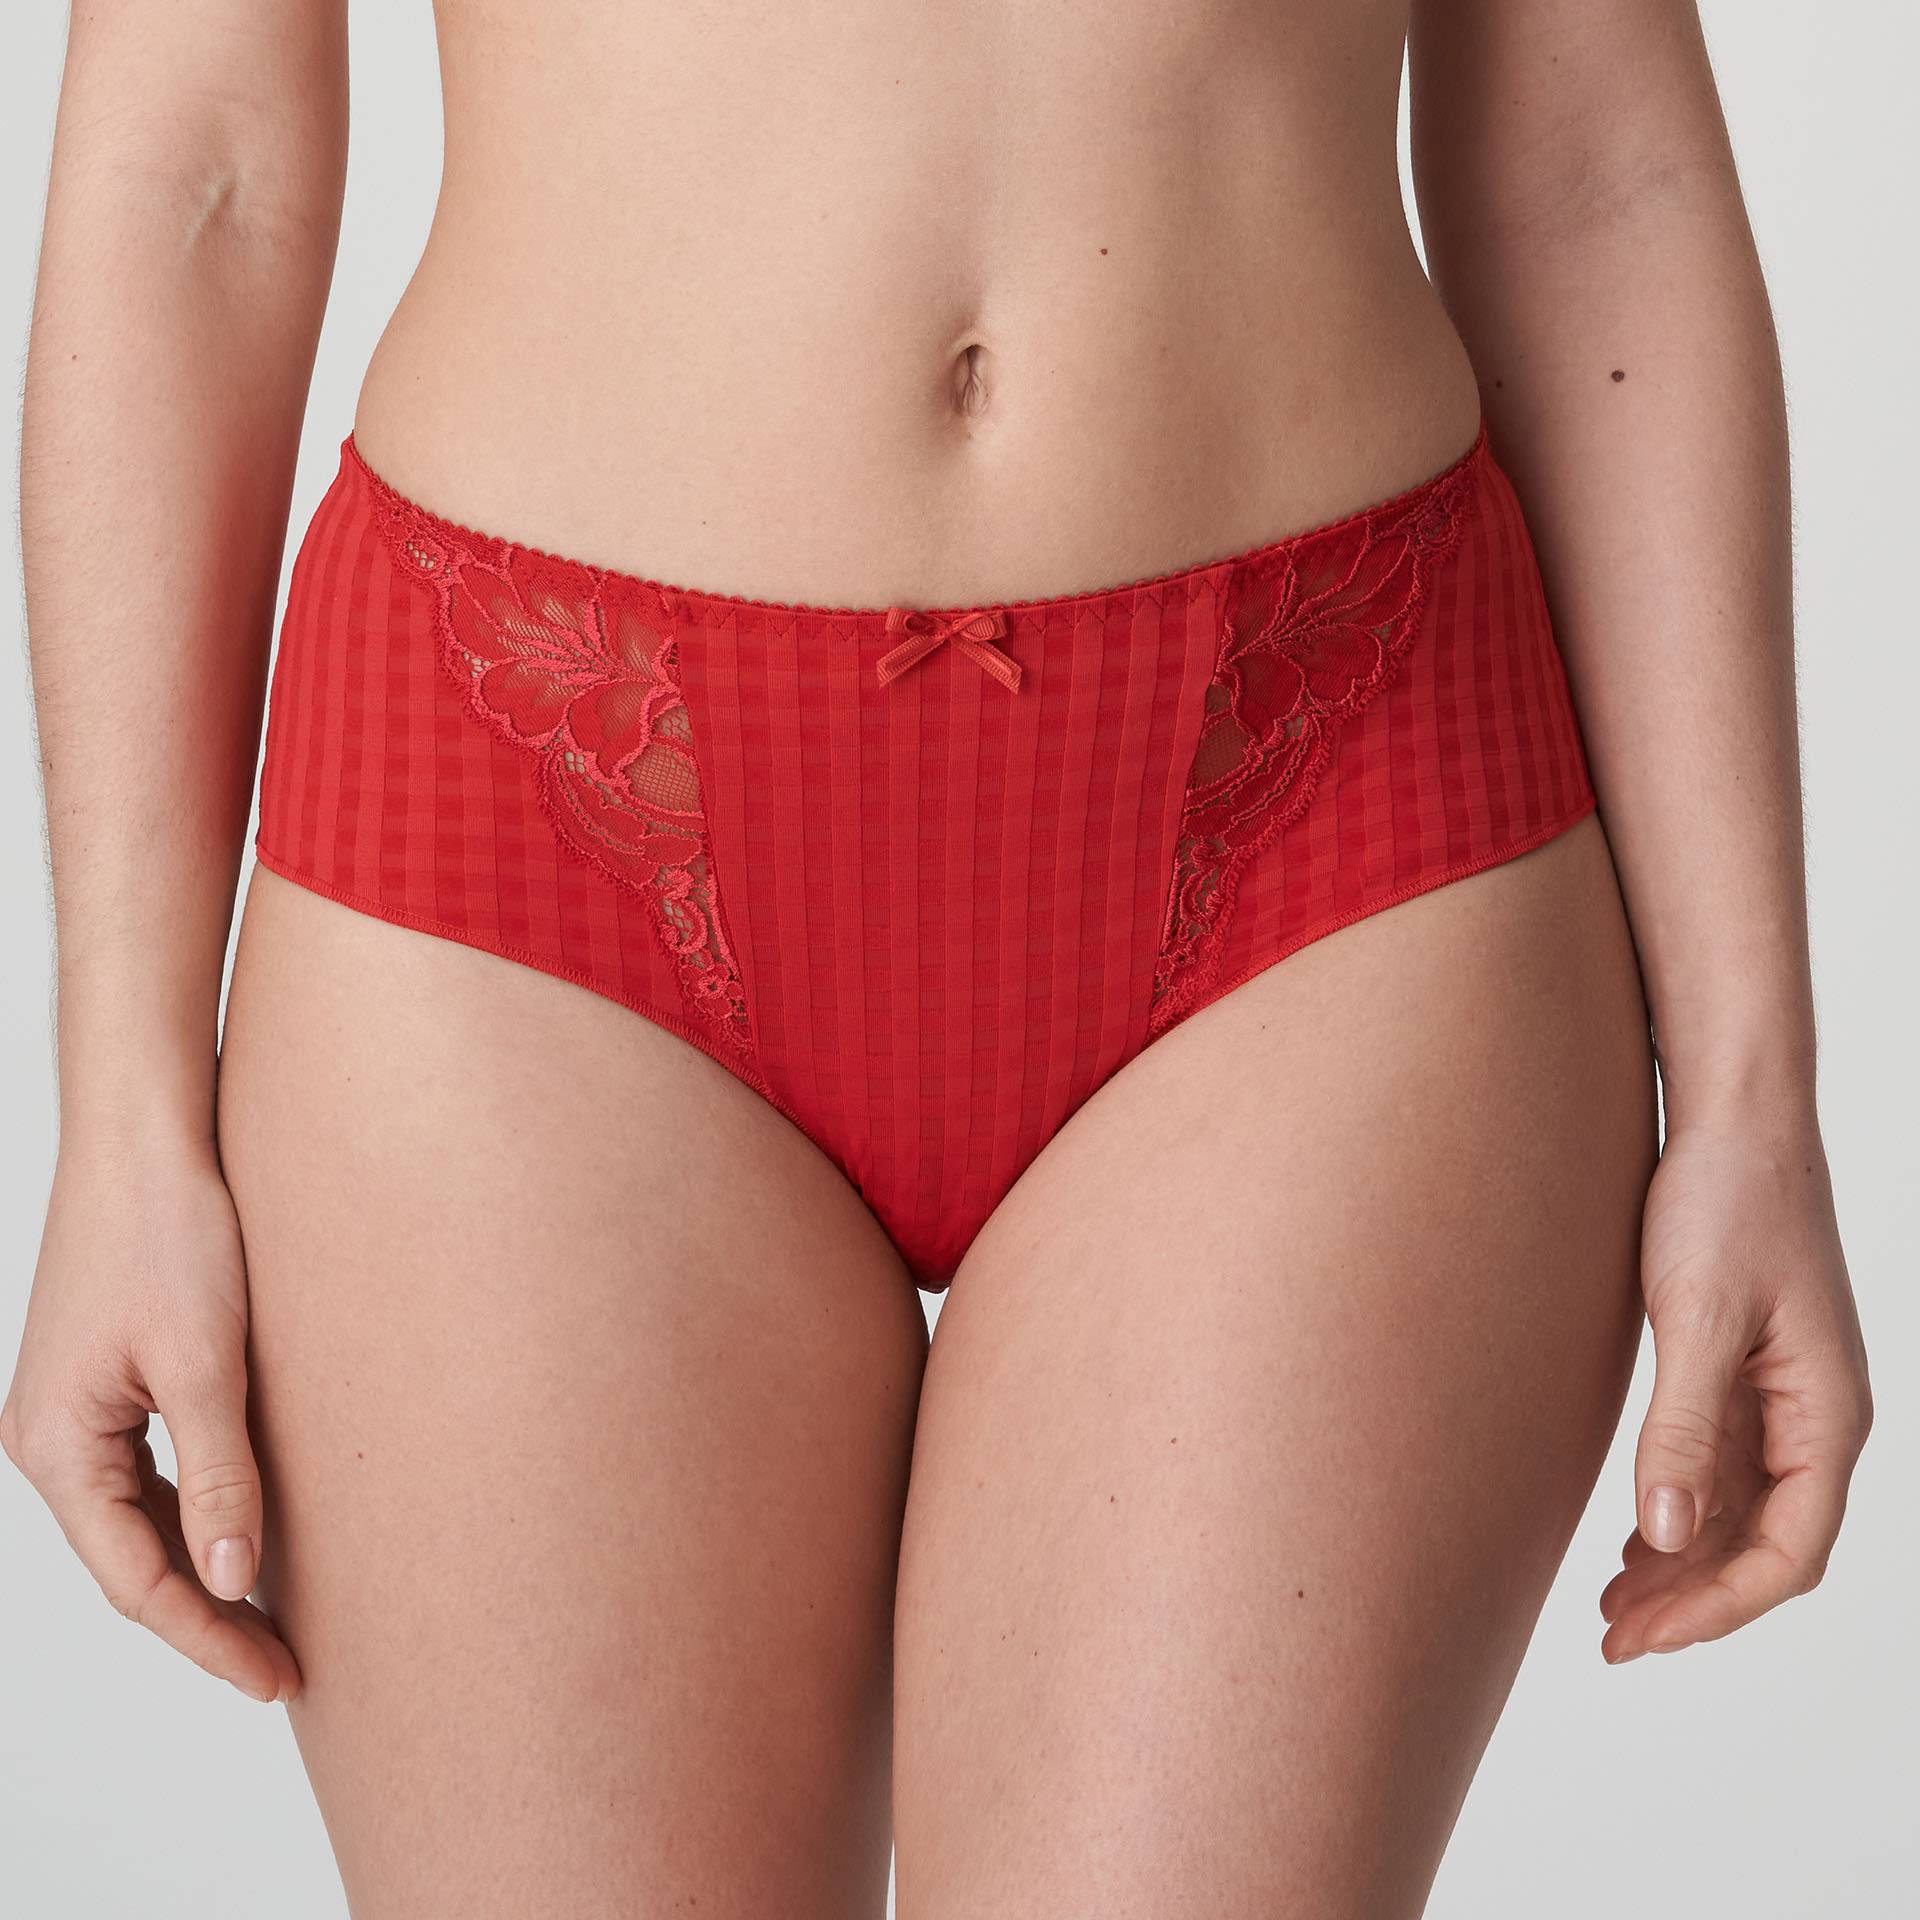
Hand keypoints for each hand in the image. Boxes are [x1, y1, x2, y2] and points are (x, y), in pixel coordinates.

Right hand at [1, 1128, 300, 1703]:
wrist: (145, 1139)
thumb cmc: (171, 1236)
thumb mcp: (207, 1363)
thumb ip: (220, 1474)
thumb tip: (231, 1577)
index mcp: (60, 1449)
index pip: (138, 1580)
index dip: (209, 1637)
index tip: (276, 1677)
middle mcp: (50, 1442)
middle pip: (132, 1560)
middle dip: (207, 1616)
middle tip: (286, 1665)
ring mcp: (73, 1412)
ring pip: (137, 1520)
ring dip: (200, 1566)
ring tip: (273, 1617)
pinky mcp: (105, 1380)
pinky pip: (144, 1472)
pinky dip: (192, 1509)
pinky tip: (242, 1529)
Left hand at [1600, 1117, 1870, 1661]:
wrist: (1733, 1118)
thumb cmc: (1727, 1201)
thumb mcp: (1697, 1316)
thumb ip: (1682, 1426)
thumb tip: (1666, 1531)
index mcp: (1827, 1415)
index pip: (1788, 1552)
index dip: (1717, 1606)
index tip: (1645, 1637)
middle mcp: (1816, 1417)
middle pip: (1763, 1544)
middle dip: (1693, 1600)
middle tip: (1612, 1639)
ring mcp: (1782, 1396)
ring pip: (1738, 1511)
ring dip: (1681, 1562)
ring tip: (1612, 1606)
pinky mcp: (1745, 1369)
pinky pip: (1721, 1466)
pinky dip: (1679, 1509)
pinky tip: (1633, 1537)